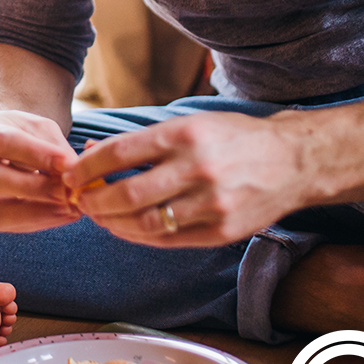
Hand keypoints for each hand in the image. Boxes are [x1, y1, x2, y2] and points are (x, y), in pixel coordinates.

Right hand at [0, 109, 81, 231]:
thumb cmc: (21, 134)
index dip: (36, 154)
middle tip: (66, 191)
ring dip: (35, 213)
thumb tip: (73, 171)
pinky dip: (37, 222)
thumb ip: (54, 147)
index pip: (3, 143)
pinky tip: (61, 215)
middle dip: (33, 188)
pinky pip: (5, 225)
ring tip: (69, 209)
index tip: (67, 162)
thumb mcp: (38, 128)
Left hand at [63, 110, 312, 246]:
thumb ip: (142, 141)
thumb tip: (92, 154)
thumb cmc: (231, 137)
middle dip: (93, 201)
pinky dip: (139, 237)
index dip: (87, 168)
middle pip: (127, 195)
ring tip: (98, 217)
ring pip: (145, 224)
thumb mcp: (188, 123)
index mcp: (183, 135)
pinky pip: (168, 240)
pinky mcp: (222, 231)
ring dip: (112, 224)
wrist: (293, 160)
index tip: (70, 174)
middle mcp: (196, 169)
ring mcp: (211, 204)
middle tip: (79, 201)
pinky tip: (125, 229)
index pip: (119, 154)